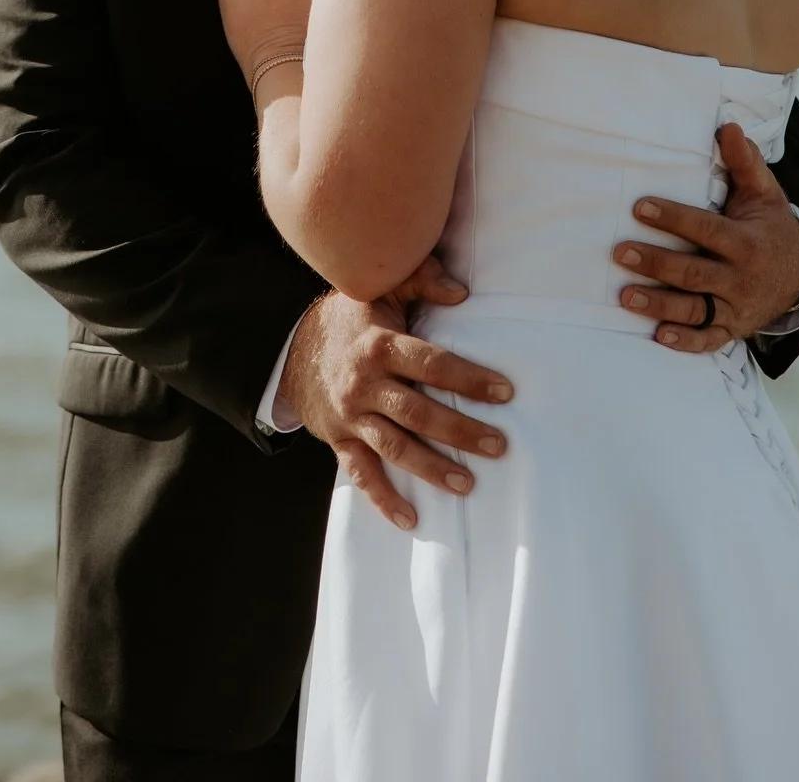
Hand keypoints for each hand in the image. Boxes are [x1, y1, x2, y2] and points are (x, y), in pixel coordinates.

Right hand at [279, 256, 514, 530]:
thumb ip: (422, 280)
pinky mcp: (340, 440)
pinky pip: (361, 474)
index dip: (468, 379)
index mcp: (380, 345)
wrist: (293, 348)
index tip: (505, 393)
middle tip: (499, 445)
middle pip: (418, 413)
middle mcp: (365, 384)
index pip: (432, 364)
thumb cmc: (351, 317)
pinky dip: (383, 499)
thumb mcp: (380, 288)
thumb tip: (463, 292)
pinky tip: (411, 519)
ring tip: (469, 484)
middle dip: (460, 432)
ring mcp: (352, 416)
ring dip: (432, 469)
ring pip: (395, 448)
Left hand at [612, 123, 798, 353]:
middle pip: (694, 273)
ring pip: (695, 310)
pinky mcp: (731, 329)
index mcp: (747, 241)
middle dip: (657, 264)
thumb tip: (727, 126)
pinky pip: (708, 340)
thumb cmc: (769, 225)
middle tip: (620, 253)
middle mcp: (741, 277)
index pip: (705, 230)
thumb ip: (744, 162)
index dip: (673, 219)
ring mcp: (736, 307)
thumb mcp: (764, 193)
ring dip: (659, 304)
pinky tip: (658, 336)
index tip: (639, 206)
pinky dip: (685, 342)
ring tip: (625, 296)